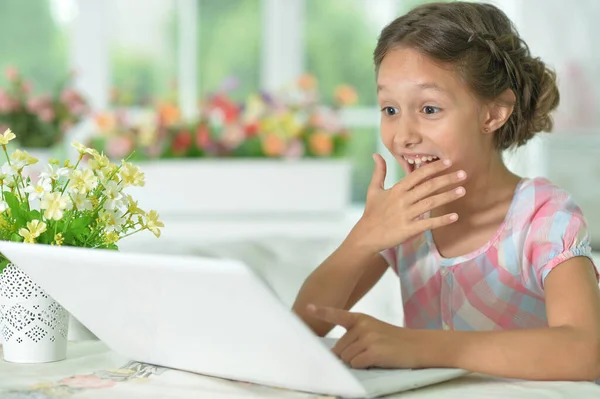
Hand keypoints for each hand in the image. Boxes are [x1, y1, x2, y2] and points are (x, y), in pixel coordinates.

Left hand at [307, 304, 421, 368]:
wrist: (417, 346)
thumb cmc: (393, 341)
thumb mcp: (373, 330)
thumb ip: (354, 336)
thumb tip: (335, 354)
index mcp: (360, 318)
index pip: (338, 315)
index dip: (322, 312)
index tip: (308, 308)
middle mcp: (362, 326)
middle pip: (340, 348)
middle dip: (349, 355)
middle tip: (369, 352)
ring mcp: (368, 337)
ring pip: (346, 358)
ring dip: (357, 361)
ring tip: (374, 355)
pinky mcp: (374, 351)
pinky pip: (356, 364)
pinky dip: (363, 366)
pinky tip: (376, 360)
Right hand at [351, 154, 466, 252]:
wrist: (367, 235)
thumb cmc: (372, 212)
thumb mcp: (373, 190)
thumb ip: (379, 172)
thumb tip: (376, 155)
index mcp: (397, 189)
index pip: (418, 174)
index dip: (433, 167)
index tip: (448, 162)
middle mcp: (403, 200)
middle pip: (428, 186)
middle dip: (447, 179)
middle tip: (463, 174)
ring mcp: (406, 215)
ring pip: (431, 203)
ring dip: (448, 196)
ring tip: (462, 190)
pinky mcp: (409, 229)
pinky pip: (428, 223)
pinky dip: (442, 220)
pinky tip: (455, 216)